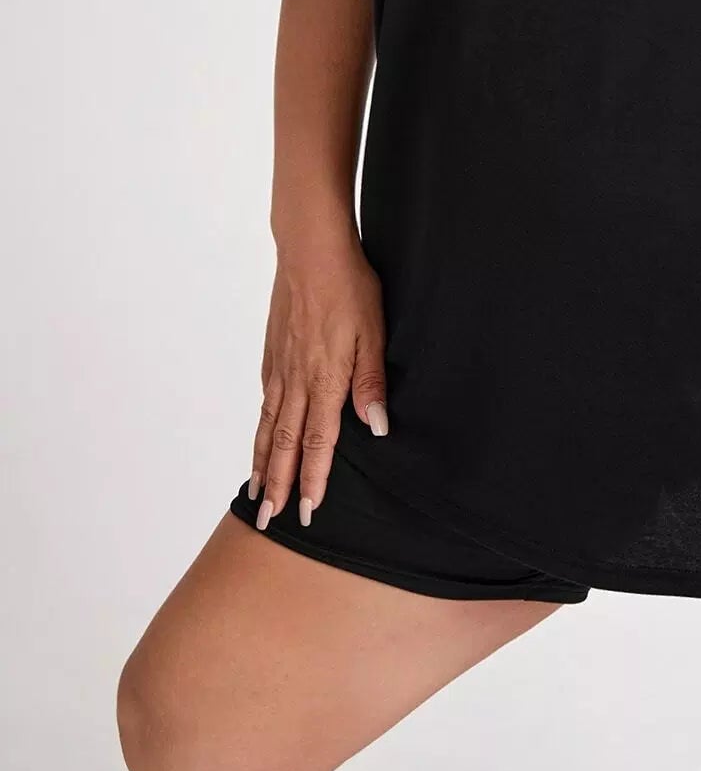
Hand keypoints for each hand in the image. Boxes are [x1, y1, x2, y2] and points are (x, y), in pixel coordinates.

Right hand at [247, 229, 388, 529]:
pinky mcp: (273, 351)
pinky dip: (260, 428)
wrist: (310, 250)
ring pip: (268, 425)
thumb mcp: (373, 332)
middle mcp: (297, 379)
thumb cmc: (350, 287)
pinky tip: (261, 438)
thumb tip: (376, 428)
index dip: (312, 478)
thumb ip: (371, 382)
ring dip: (262, 462)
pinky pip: (265, 400)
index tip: (306, 511)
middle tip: (266, 520)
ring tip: (254, 493)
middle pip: (283, 443)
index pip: (316, 442)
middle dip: (277, 484)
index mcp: (325, 379)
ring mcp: (281, 366)